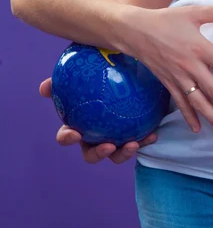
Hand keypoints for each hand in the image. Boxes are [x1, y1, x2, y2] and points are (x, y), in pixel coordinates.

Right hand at [40, 78, 156, 163]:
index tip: (75, 133)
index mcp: (78, 126)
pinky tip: (153, 133)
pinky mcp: (135, 138)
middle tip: (108, 145)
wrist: (127, 76)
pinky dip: (145, 140)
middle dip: (98, 154)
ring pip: (117, 155)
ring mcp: (115, 140)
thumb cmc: (99, 76)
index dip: (67, 138)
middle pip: (91, 154)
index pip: (67, 136)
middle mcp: (95, 137)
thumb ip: (64, 79)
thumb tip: (44, 88)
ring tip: (133, 143)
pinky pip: (139, 142)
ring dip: (123, 152)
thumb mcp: (82, 73)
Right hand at [120, 2, 212, 134]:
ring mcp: (178, 78)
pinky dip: (189, 117)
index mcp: (199, 48)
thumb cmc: (164, 20)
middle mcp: (190, 66)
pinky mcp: (168, 84)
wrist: (133, 31)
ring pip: (198, 102)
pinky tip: (197, 129)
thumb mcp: (191, 13)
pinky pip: (180, 103)